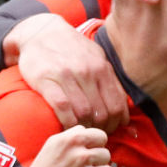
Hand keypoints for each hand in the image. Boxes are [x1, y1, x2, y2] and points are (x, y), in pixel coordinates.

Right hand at [8, 16, 128, 130]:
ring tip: (82, 131)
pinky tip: (67, 126)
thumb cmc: (71, 49)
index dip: (116, 124)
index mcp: (102, 68)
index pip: (117, 105)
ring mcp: (67, 76)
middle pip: (102, 113)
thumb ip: (110, 83)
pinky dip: (67, 122)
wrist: (40, 32)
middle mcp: (87, 72)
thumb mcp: (96, 58)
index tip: (110, 129)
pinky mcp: (47, 81)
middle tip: (95, 134)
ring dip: (84, 127)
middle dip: (100, 129)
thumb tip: (126, 115)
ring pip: (84, 112)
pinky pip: (62, 107)